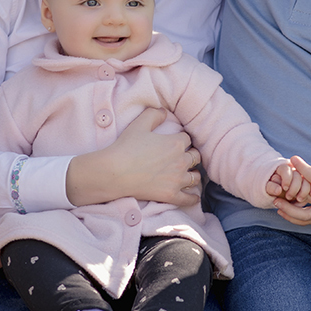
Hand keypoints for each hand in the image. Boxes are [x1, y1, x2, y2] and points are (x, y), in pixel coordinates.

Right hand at [67, 108, 200, 208]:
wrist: (115, 172)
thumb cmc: (126, 147)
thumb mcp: (139, 124)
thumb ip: (154, 114)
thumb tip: (164, 111)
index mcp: (176, 143)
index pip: (187, 139)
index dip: (182, 139)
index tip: (177, 142)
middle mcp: (181, 161)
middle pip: (195, 157)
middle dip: (191, 155)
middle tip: (183, 157)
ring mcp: (177, 180)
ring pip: (196, 177)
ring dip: (193, 174)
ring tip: (188, 174)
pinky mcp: (171, 195)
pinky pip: (189, 199)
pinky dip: (193, 198)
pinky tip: (193, 197)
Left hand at [272, 140, 310, 225]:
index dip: (304, 169)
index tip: (293, 158)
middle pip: (306, 197)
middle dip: (291, 187)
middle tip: (280, 177)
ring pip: (303, 215)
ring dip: (287, 209)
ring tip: (275, 199)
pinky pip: (305, 222)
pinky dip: (292, 218)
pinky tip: (280, 209)